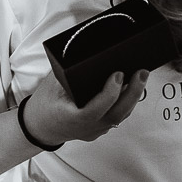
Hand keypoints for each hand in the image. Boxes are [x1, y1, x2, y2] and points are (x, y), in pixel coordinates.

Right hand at [22, 69, 148, 145]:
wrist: (40, 126)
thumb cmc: (45, 103)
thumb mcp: (52, 84)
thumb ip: (69, 72)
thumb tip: (87, 50)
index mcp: (72, 119)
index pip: (95, 110)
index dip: (109, 94)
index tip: (118, 74)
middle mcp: (87, 128)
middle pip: (116, 114)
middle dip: (132, 93)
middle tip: (141, 73)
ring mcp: (95, 131)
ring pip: (120, 116)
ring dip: (133, 96)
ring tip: (141, 75)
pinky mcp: (100, 128)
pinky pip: (117, 116)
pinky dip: (127, 101)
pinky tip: (134, 86)